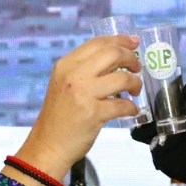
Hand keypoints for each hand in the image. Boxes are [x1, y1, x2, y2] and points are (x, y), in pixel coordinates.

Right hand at [16, 34, 141, 178]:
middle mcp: (74, 75)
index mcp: (66, 65)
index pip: (98, 43)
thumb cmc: (59, 115)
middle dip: (131, 59)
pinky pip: (123, 105)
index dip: (120, 40)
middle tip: (137, 68)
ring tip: (135, 91)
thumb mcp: (65, 84)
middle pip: (112, 54)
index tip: (134, 42)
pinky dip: (132, 107)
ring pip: (122, 78)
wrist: (48, 145)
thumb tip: (116, 56)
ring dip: (135, 83)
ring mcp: (84, 94)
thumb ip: (84, 70)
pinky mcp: (93, 113)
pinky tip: (131, 110)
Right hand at [130, 83, 185, 185]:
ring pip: (143, 134)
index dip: (152, 97)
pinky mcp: (165, 160)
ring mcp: (165, 143)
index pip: (158, 101)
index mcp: (178, 111)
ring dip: (144, 130)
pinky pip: (155, 153)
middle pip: (145, 117)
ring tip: (153, 128)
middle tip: (146, 114)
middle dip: (141, 115)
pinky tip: (166, 145)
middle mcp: (167, 125)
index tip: (148, 92)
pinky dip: (158, 148)